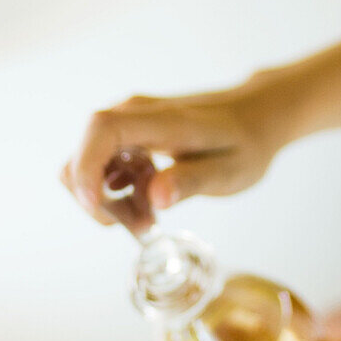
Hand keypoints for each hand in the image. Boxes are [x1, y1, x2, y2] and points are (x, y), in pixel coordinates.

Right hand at [59, 77, 286, 224]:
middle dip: (98, 200)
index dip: (86, 168)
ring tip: (149, 219)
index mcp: (162, 120)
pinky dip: (116, 191)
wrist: (255, 116)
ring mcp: (130, 120)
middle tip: (142, 227)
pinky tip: (149, 203)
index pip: (103, 130)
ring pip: (89, 162)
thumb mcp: (230, 171)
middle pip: (85, 152)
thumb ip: (192, 181)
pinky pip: (103, 163)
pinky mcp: (130, 132)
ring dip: (108, 200)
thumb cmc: (246, 144)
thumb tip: (155, 198)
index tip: (98, 208)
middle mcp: (136, 113)